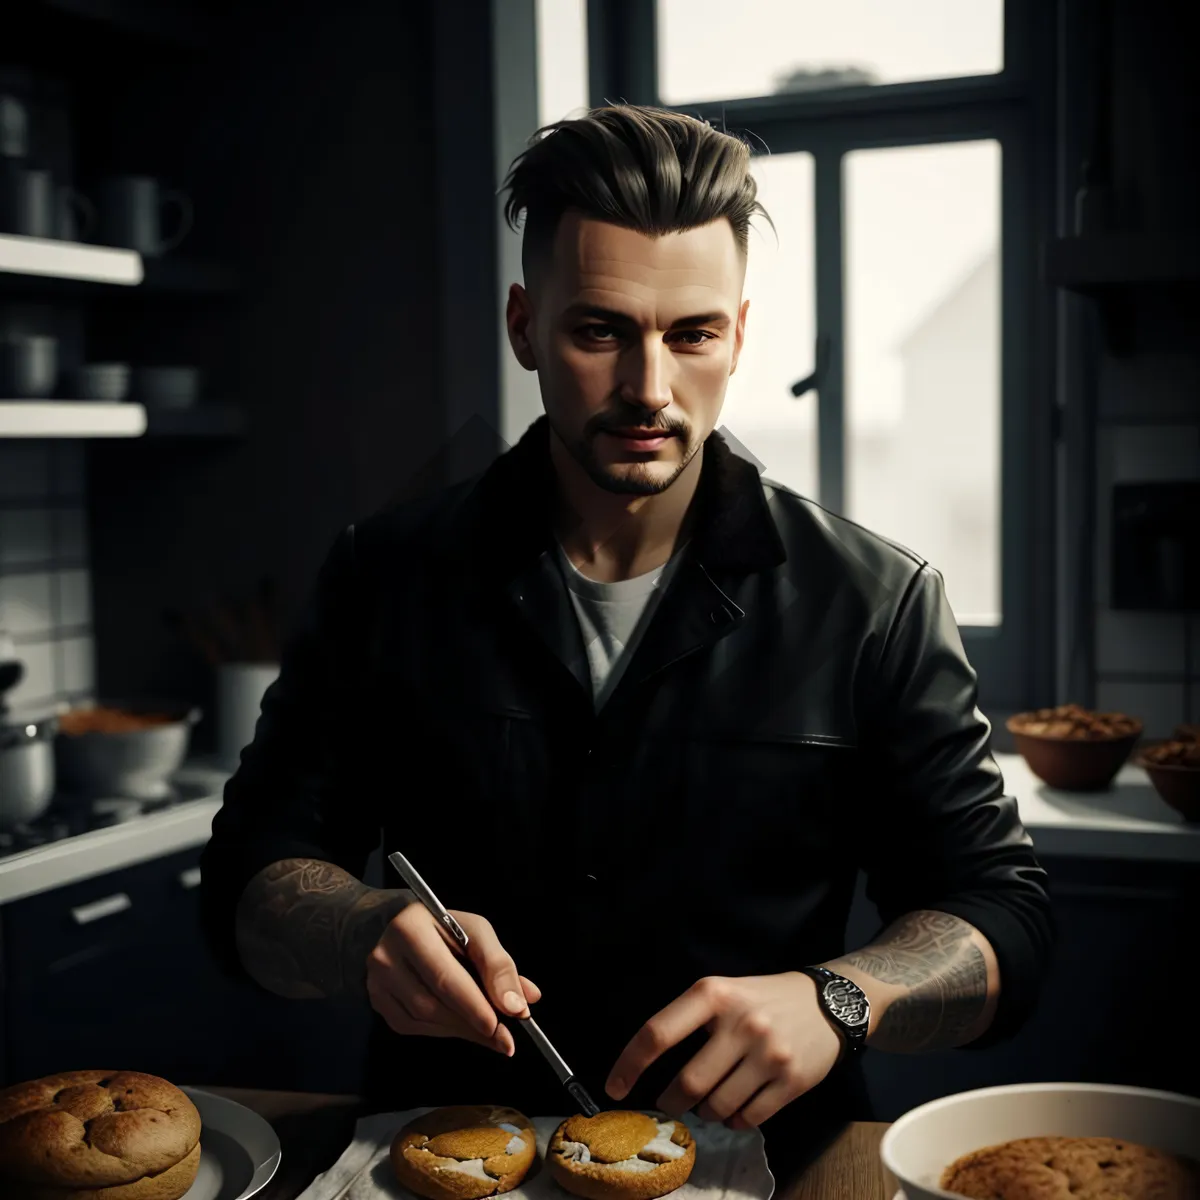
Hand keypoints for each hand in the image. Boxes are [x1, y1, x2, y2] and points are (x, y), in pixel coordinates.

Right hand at [365, 904, 540, 1054]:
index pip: (445, 975)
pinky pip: (412, 1027)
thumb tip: (521, 1004)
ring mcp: (376, 981)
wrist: (402, 927)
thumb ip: (499, 965)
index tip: (501, 1023)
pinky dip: (443, 1030)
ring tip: (489, 1032)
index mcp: (411, 927)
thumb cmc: (444, 928)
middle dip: (472, 1023)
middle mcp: (385, 956)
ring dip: (461, 1030)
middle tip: (503, 1038)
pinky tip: (462, 1026)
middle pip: (432, 1002)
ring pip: (424, 1019)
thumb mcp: (475, 932)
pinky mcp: (377, 1000)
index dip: (474, 1003)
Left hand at [606, 973, 841, 1128]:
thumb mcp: (723, 991)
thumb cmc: (762, 999)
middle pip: (688, 1083)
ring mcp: (768, 1053)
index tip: (615, 1087)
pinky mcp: (791, 1081)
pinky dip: (734, 1120)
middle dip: (673, 1101)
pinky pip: (748, 1118)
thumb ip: (689, 1019)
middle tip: (673, 1102)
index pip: (658, 1032)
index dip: (630, 1064)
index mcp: (713, 994)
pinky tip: (737, 1106)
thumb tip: (645, 1065)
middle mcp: (740, 1022)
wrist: (826, 1003)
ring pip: (717, 1106)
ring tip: (712, 1100)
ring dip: (706, 1112)